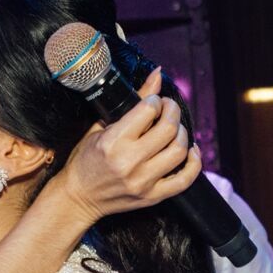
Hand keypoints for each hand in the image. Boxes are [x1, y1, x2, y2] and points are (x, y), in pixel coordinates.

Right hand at [50, 69, 200, 224]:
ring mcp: (143, 182)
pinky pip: (185, 180)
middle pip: (168, 129)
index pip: (148, 110)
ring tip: (173, 129)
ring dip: (182, 134)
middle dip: (172, 111)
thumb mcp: (101, 127)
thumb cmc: (85, 160)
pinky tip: (190, 151)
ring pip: (179, 151)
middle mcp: (129, 162)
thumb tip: (157, 75)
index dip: (155, 100)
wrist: (78, 198)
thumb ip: (132, 100)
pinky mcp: (152, 197)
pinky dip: (194, 163)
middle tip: (168, 110)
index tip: (153, 102)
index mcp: (113, 142)